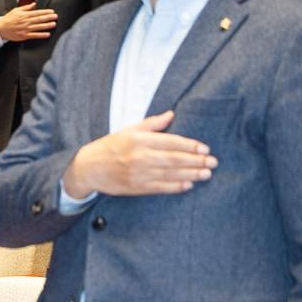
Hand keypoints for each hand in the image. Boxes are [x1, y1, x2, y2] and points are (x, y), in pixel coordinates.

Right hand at [0, 2, 57, 41]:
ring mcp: (25, 29)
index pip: (37, 13)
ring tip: (54, 24)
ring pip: (38, 27)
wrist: (0, 28)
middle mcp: (26, 22)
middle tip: (56, 17)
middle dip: (48, 18)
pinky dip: (41, 35)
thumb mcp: (16, 10)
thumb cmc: (8, 19)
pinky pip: (34, 35)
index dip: (45, 12)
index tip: (52, 11)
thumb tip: (34, 4)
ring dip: (47, 26)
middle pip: (39, 19)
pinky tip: (47, 34)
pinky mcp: (24, 36)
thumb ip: (26, 7)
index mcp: (24, 15)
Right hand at [62, 110, 214, 198]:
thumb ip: (152, 124)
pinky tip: (188, 185)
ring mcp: (138, 173)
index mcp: (138, 139)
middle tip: (213, 162)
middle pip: (174, 159)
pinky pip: (160, 187)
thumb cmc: (109, 147)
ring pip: (170, 174)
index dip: (190, 146)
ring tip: (206, 174)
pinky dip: (175, 187)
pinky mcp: (135, 187)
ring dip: (191, 174)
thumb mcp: (128, 130)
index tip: (205, 148)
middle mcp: (139, 156)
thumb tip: (172, 114)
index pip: (171, 142)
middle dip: (196, 161)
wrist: (87, 168)